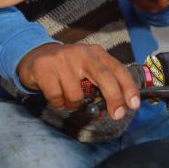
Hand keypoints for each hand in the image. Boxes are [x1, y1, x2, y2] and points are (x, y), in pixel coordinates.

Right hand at [16, 42, 141, 119]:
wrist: (35, 56)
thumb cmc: (67, 67)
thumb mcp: (87, 68)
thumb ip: (103, 81)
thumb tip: (121, 106)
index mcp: (95, 52)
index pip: (117, 69)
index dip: (128, 87)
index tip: (133, 104)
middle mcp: (80, 52)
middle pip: (104, 76)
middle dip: (114, 98)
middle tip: (116, 115)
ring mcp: (61, 59)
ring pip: (76, 95)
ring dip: (73, 104)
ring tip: (67, 97)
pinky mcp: (44, 68)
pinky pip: (57, 97)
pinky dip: (58, 103)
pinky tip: (55, 95)